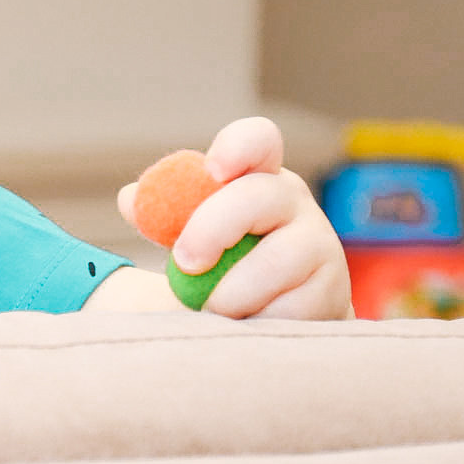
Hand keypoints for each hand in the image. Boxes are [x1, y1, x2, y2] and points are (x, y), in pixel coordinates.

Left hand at [116, 116, 352, 318]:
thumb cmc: (221, 268)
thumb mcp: (189, 237)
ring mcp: (320, 245)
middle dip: (213, 229)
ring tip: (214, 307)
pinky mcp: (331, 291)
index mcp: (254, 178)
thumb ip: (160, 215)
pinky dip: (257, 320)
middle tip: (185, 263)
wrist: (264, 321)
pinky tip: (251, 321)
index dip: (238, 147)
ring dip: (230, 292)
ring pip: (275, 261)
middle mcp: (292, 203)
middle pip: (259, 196)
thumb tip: (131, 199)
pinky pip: (290, 308)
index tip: (213, 169)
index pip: (258, 141)